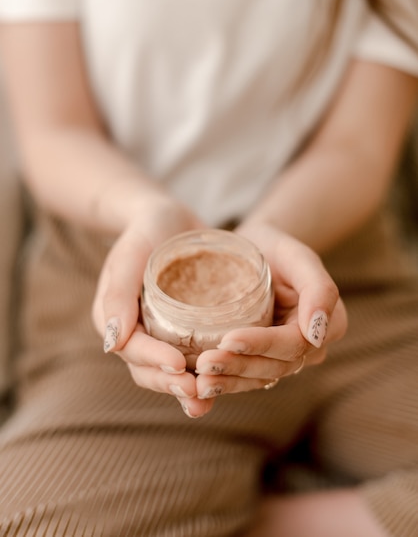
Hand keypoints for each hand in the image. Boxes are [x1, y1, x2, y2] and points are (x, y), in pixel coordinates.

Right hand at [92, 197, 214, 417]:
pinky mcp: (183, 330)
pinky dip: (203, 372)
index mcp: (114, 319)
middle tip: (198, 394)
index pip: (131, 349)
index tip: (178, 366)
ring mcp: (160, 333)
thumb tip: (112, 345)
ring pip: (170, 371)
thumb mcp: (130, 253)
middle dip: (172, 384)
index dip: (153, 360)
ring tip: (208, 400)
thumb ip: (119, 293)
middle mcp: (135, 332)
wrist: (169, 218)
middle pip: (149, 369)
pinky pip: (191, 357)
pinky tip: (225, 381)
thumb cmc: (146, 229)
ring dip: (188, 389)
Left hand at [185, 223, 346, 414]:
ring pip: (258, 377)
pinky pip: (245, 378)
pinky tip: (201, 386)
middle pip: (275, 366)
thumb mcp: (299, 256)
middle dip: (239, 366)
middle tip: (204, 362)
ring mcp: (283, 357)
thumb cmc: (277, 247)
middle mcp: (308, 347)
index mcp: (327, 325)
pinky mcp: (259, 359)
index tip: (229, 339)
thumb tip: (318, 332)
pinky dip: (224, 384)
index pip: (293, 343)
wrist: (254, 249)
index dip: (261, 345)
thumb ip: (319, 288)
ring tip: (199, 382)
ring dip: (229, 382)